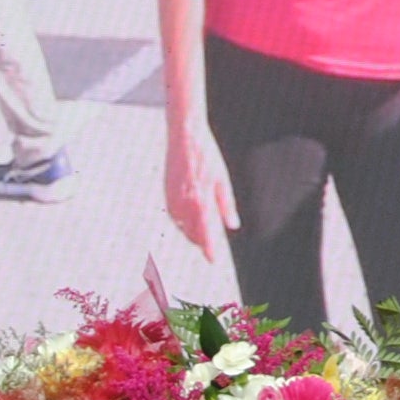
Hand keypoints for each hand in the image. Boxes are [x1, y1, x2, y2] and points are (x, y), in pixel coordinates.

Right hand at [163, 114, 239, 255]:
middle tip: (211, 250)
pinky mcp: (167, 195)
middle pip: (193, 233)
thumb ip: (226, 205)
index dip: (209, 248)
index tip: (213, 260)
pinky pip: (175, 217)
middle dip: (202, 242)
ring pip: (183, 227)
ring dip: (192, 233)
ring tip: (202, 238)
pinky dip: (183, 223)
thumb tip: (232, 225)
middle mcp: (185, 202)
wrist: (185, 138)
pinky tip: (191, 222)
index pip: (206, 232)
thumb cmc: (208, 158)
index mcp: (201, 199)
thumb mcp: (223, 180)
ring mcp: (173, 199)